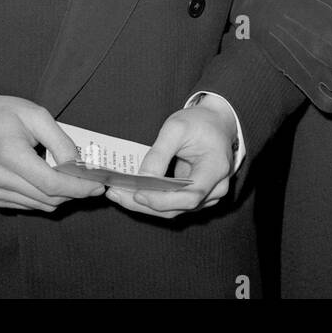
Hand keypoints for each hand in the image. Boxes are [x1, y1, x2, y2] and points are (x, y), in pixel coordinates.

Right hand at [0, 95, 104, 212]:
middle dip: (76, 192)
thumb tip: (78, 166)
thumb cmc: (4, 115)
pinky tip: (53, 181)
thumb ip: (60, 141)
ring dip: (63, 196)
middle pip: (49, 198)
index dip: (79, 187)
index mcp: (10, 155)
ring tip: (75, 179)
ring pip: (42, 205)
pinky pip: (30, 205)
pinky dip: (47, 197)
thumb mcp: (36, 116)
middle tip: (94, 181)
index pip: (52, 183)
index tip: (99, 185)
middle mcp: (0, 179)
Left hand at [103, 98, 234, 219]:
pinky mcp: (195, 196)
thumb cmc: (199, 122)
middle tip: (115, 194)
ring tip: (117, 194)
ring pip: (173, 210)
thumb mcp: (176, 128)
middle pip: (178, 208)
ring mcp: (207, 195)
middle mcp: (215, 188)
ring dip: (144, 205)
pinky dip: (152, 200)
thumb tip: (141, 179)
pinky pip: (172, 204)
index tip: (137, 193)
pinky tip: (131, 192)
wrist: (216, 122)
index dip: (163, 199)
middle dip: (145, 204)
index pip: (191, 196)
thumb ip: (159, 154)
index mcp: (216, 169)